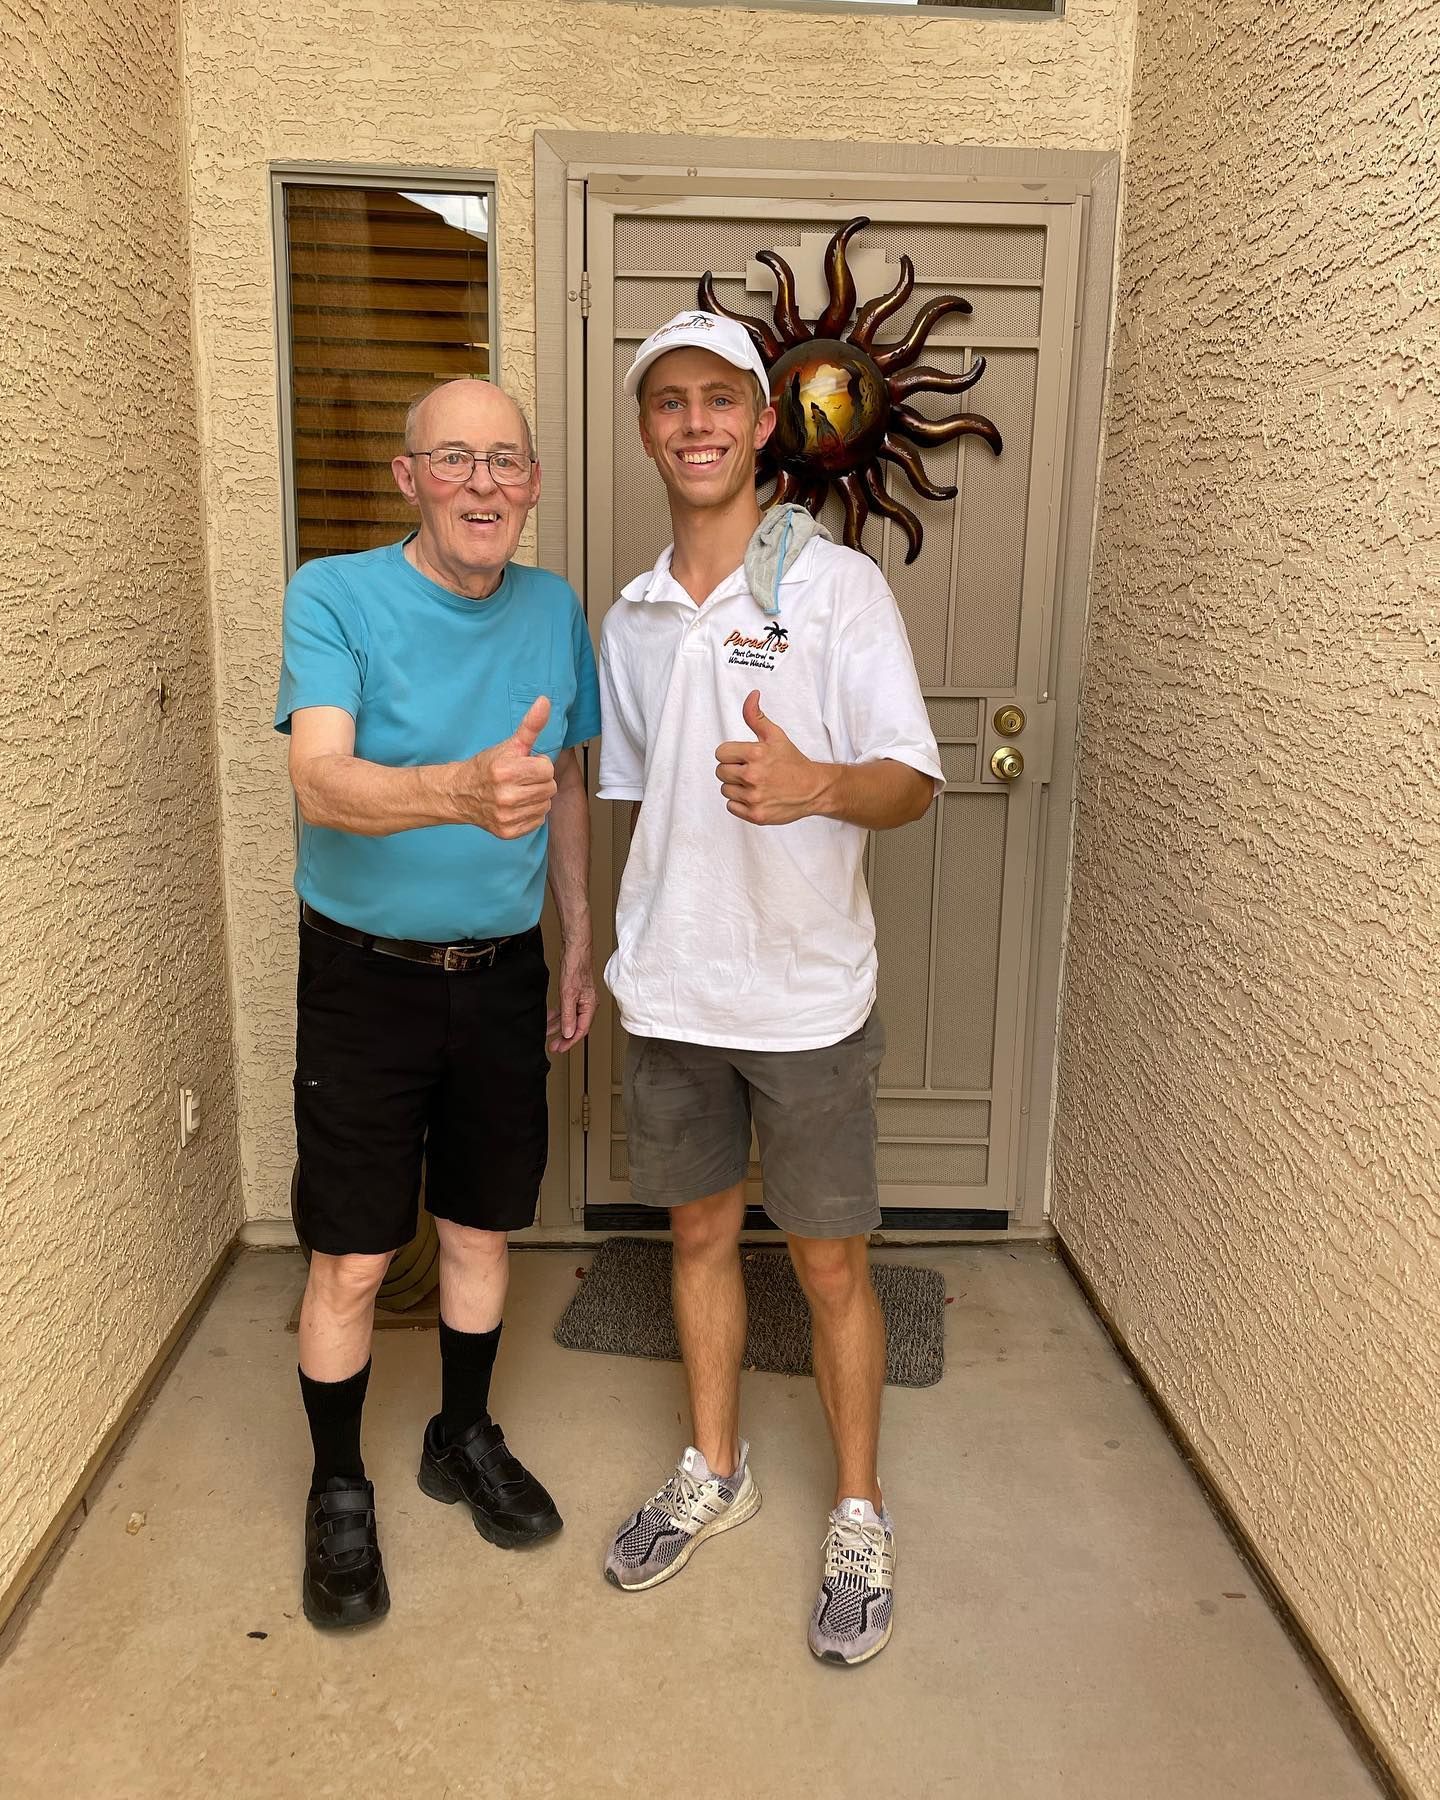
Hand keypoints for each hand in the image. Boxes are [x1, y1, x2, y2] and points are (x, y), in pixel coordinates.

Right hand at [452, 696, 556, 837]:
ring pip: (545, 805)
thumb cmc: (487, 767)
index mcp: (506, 771)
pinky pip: (537, 821)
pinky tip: (516, 806)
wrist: (460, 793)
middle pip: (549, 788)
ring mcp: (506, 816)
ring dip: (536, 797)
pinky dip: (530, 813)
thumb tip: (545, 702)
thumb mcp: (510, 744)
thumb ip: (531, 725)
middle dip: (538, 781)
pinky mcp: (507, 832)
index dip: (538, 765)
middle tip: (520, 779)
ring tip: (518, 792)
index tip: (524, 765)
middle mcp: (505, 796)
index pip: (547, 769)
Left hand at [547, 935, 596, 1052]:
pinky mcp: (574, 993)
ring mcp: (581, 999)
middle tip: (553, 1046)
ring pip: (570, 1018)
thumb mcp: (568, 995)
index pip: (581, 1030)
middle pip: (576, 1026)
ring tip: (547, 1033)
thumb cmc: (576, 967)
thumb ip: (568, 1016)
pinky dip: (558, 1015)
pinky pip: (566, 1010)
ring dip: (558, 1026)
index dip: (569, 1041)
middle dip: (563, 1037)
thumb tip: (568, 1033)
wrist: (575, 949)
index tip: (559, 1048)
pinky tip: (549, 1019)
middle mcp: (587, 1004)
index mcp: (590, 1006)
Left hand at [715, 690, 827, 825]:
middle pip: (720, 772)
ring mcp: (754, 797)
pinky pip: (731, 807)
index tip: (744, 757)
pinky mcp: (755, 815)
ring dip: (736, 787)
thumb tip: (751, 696)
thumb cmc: (793, 762)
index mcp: (755, 754)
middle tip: (750, 770)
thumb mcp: (775, 735)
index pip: (721, 753)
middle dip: (732, 769)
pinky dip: (740, 803)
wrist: (813, 788)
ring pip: (725, 789)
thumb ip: (756, 716)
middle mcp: (753, 776)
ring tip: (755, 784)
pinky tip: (755, 796)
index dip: (731, 754)